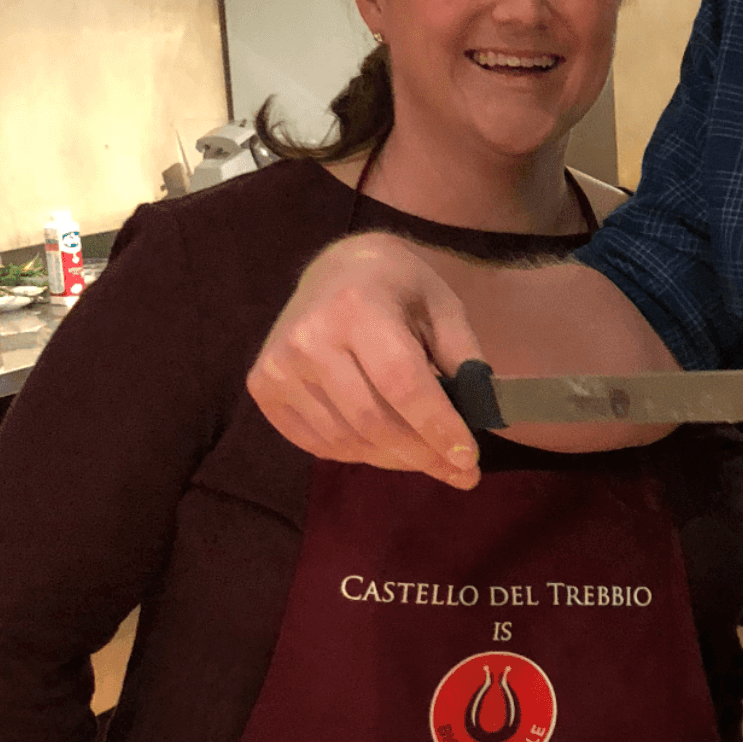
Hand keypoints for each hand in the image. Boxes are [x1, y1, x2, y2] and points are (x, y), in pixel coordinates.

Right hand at [246, 234, 484, 487]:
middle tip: (460, 473)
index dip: (437, 427)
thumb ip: (463, 359)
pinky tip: (387, 445)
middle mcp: (309, 337)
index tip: (469, 460)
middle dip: (421, 454)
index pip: (401, 383)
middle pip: (372, 421)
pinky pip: (318, 443)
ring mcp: (278, 366)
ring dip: (394, 459)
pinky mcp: (263, 387)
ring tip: (428, 458)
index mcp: (358, 307)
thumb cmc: (400, 287)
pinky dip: (360, 454)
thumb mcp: (444, 307)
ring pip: (345, 440)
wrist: (337, 268)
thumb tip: (479, 420)